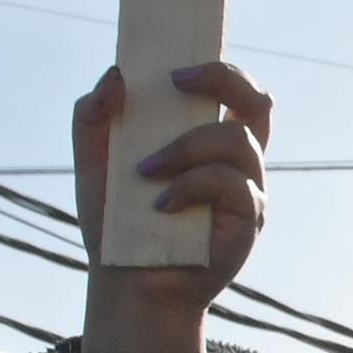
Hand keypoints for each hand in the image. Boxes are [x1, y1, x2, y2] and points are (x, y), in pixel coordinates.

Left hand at [71, 61, 271, 352]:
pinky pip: (231, 185)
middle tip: (176, 84)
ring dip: (185, 147)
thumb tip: (117, 75)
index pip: (237, 93)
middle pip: (259, 104)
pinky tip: (160, 205)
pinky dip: (190, 186)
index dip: (220, 69)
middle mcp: (238, 163)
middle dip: (223, 80)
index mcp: (209, 142)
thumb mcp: (94, 161)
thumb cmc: (117, 220)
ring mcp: (248, 192)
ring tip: (145, 172)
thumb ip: (93, 116)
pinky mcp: (248, 223)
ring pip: (236, 141)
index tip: (172, 72)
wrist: (124, 283)